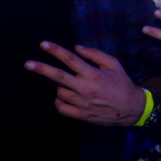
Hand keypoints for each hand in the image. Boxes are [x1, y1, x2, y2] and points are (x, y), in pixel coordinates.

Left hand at [26, 41, 145, 125]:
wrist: (132, 109)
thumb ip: (95, 54)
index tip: (43, 44)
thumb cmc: (123, 84)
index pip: (70, 59)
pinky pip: (62, 108)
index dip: (55, 50)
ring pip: (60, 92)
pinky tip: (64, 97)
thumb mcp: (114, 64)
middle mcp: (85, 89)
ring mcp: (82, 104)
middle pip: (58, 77)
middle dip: (41, 69)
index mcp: (93, 74)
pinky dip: (59, 102)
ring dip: (60, 86)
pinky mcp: (82, 116)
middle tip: (27, 64)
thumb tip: (77, 48)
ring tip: (71, 85)